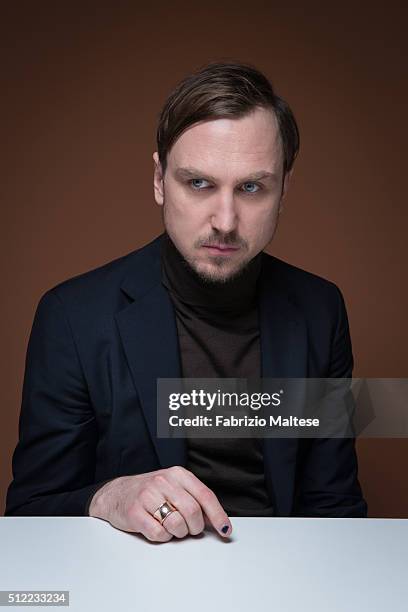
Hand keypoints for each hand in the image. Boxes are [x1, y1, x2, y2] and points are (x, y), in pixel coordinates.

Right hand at [88, 466, 231, 542]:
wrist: (116, 493)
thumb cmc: (150, 492)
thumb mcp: (174, 487)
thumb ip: (195, 499)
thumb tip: (217, 520)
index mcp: (178, 474)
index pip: (205, 495)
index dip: (218, 516)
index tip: (225, 530)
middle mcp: (163, 481)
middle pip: (193, 512)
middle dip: (194, 527)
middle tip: (188, 529)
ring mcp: (148, 495)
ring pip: (177, 524)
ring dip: (178, 533)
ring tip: (170, 526)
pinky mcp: (135, 512)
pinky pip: (159, 534)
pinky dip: (162, 536)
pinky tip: (156, 527)